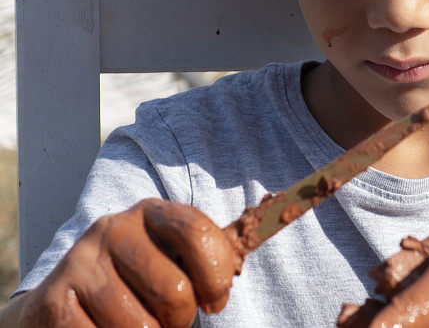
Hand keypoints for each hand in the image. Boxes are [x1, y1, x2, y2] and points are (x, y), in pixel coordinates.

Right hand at [17, 199, 238, 327]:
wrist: (59, 306)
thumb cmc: (133, 285)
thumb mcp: (169, 260)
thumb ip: (205, 259)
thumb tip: (272, 224)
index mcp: (152, 213)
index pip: (198, 232)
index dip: (216, 274)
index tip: (215, 301)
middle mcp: (115, 228)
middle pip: (176, 290)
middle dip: (182, 320)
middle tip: (170, 322)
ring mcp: (82, 262)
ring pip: (142, 327)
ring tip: (137, 327)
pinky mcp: (56, 299)